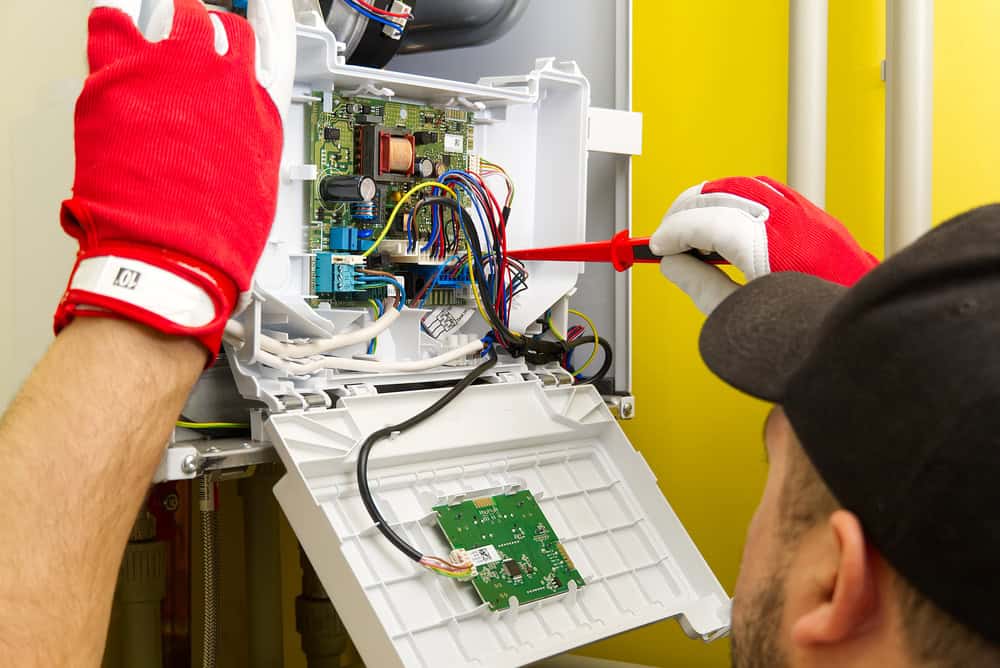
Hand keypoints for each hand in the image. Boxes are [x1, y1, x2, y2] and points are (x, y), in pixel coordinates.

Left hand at [54, 0, 294, 357]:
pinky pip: (108, 33)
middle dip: (204, 31)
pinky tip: (113, 44)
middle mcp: (214, 77)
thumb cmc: (219, 231)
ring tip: (154, 42)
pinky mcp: (113, 82)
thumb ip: (252, 134)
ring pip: (165, 17)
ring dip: (163, 25)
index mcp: (253, 102)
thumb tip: (242, 123)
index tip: (244, 30)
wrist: (173, 252)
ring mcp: (162, 73)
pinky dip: (112, 36)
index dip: (251, 36)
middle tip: (195, 43)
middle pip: (211, 25)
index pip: (259, 46)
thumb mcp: (262, 177)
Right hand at [649, 176, 877, 313]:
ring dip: (709, 200)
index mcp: (768, 247)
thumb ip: (701, 286)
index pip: (704, 223)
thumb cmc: (809, 328)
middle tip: (668, 237)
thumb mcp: (741, 314)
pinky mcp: (813, 214)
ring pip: (740, 185)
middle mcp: (787, 221)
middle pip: (718, 194)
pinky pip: (765, 190)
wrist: (861, 329)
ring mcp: (804, 213)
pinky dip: (736, 199)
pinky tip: (725, 222)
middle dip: (684, 211)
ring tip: (693, 230)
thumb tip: (674, 265)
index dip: (672, 233)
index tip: (657, 247)